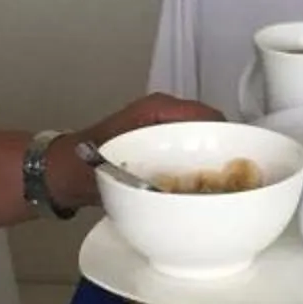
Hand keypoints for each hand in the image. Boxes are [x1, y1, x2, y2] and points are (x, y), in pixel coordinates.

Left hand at [53, 96, 220, 209]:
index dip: (229, 139)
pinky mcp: (160, 146)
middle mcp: (165, 114)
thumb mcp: (119, 167)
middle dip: (225, 154)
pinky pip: (190, 154)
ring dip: (213, 164)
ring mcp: (163, 130)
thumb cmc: (84, 164)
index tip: (242, 162)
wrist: (61, 174)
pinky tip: (200, 192)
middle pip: (211, 130)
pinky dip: (198, 170)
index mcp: (159, 108)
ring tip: (223, 189)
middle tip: (236, 182)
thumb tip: (184, 195)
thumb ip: (149, 178)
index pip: (210, 117)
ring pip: (203, 143)